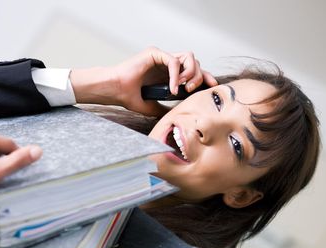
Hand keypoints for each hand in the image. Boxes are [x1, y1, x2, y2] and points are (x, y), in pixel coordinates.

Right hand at [71, 47, 217, 115]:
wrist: (114, 91)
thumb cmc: (128, 97)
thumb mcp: (152, 106)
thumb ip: (166, 107)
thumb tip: (179, 116)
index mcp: (167, 73)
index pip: (192, 70)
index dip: (204, 77)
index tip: (211, 87)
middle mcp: (166, 62)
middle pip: (194, 62)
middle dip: (199, 76)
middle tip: (192, 90)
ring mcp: (161, 56)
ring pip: (188, 57)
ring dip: (191, 73)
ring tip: (183, 88)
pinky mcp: (155, 53)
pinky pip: (174, 61)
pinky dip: (177, 74)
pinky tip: (173, 88)